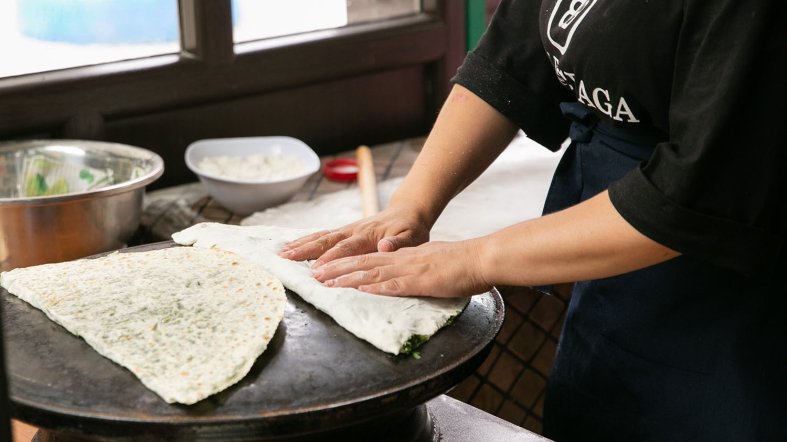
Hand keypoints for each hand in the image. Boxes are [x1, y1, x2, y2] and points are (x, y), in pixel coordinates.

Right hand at [278, 206, 430, 266]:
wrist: (409, 211)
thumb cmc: (412, 228)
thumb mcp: (413, 237)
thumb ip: (399, 243)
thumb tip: (385, 247)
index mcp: (369, 235)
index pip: (347, 247)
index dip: (331, 258)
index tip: (316, 269)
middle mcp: (354, 230)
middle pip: (327, 240)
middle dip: (306, 250)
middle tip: (286, 259)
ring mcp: (348, 229)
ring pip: (321, 236)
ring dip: (301, 244)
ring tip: (282, 253)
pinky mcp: (345, 231)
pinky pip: (323, 235)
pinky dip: (306, 240)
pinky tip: (292, 247)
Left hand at [311, 239, 491, 297]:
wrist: (479, 258)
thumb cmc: (460, 264)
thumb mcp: (431, 264)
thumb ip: (415, 269)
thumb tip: (404, 276)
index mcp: (404, 257)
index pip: (369, 260)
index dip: (346, 264)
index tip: (327, 269)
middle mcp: (402, 260)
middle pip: (363, 263)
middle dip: (336, 269)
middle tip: (314, 275)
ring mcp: (410, 269)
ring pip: (372, 272)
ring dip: (347, 278)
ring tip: (326, 282)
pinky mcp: (421, 281)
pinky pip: (395, 284)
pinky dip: (376, 287)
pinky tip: (360, 289)